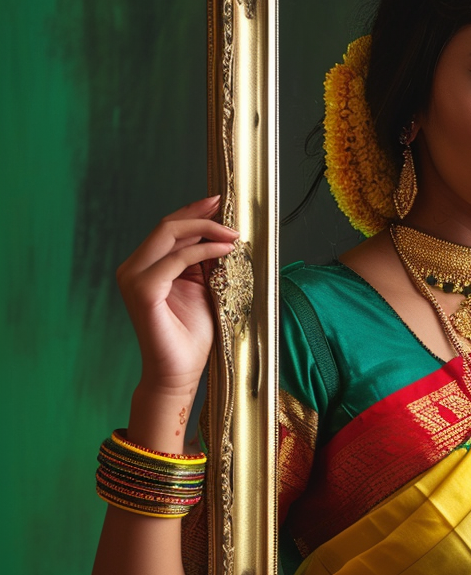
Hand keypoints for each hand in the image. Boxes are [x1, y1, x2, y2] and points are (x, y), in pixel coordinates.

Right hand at [116, 195, 238, 394]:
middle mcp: (134, 268)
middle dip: (200, 214)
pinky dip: (204, 251)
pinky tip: (225, 250)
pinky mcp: (143, 290)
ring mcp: (134, 278)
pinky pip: (177, 259)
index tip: (219, 201)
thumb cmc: (192, 336)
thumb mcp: (205, 289)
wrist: (179, 373)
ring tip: (233, 234)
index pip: (168, 229)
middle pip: (167, 226)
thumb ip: (206, 263)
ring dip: (206, 229)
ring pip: (169, 236)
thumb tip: (223, 235)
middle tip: (228, 209)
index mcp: (145, 267)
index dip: (193, 213)